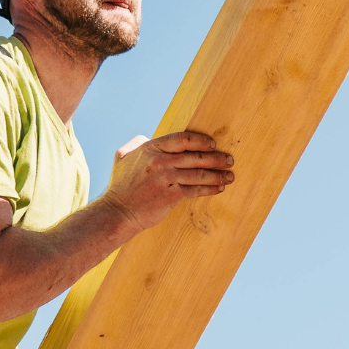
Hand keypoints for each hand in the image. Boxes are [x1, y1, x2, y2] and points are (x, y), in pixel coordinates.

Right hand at [101, 130, 234, 232]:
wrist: (118, 212)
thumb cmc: (121, 185)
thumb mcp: (123, 156)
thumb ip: (137, 142)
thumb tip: (149, 136)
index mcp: (151, 148)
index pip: (183, 139)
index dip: (201, 140)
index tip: (213, 144)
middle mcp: (160, 161)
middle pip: (196, 156)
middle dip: (216, 158)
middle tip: (228, 160)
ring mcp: (167, 179)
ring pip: (200, 174)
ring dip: (218, 174)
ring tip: (230, 175)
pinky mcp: (172, 196)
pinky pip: (196, 190)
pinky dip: (210, 189)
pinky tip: (219, 188)